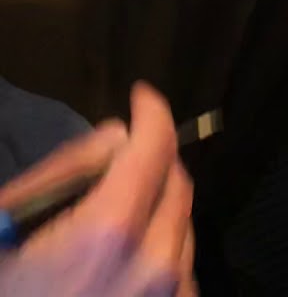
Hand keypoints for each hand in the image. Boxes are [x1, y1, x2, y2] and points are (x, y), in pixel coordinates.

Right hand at [0, 84, 196, 296]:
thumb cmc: (4, 284)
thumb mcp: (3, 225)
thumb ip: (61, 174)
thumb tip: (116, 136)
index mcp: (107, 236)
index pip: (154, 150)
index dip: (152, 113)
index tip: (142, 96)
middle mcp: (152, 269)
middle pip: (178, 186)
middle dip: (155, 159)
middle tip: (122, 156)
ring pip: (184, 229)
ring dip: (160, 206)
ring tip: (117, 211)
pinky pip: (181, 271)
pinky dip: (162, 250)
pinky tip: (124, 258)